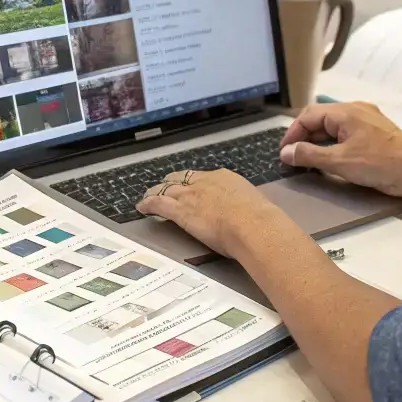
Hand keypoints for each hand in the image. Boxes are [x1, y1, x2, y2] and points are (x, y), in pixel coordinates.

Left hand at [136, 168, 275, 257]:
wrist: (253, 224)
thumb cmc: (260, 220)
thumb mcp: (254, 205)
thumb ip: (244, 206)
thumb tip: (247, 214)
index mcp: (224, 178)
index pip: (202, 177)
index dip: (192, 183)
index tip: (190, 187)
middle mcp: (205, 182)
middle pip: (181, 179)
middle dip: (171, 183)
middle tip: (165, 188)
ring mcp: (190, 195)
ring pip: (166, 190)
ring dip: (156, 193)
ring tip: (148, 197)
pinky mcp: (180, 210)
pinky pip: (158, 204)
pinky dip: (148, 205)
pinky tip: (142, 208)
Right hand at [279, 102, 401, 195]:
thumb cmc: (378, 164)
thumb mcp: (338, 161)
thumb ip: (309, 155)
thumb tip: (286, 153)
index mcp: (346, 111)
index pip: (308, 116)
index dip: (292, 134)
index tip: (284, 153)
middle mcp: (356, 109)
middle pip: (320, 118)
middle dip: (304, 137)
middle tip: (294, 157)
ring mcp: (368, 119)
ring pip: (333, 125)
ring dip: (318, 141)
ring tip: (309, 159)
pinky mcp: (375, 131)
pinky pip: (346, 131)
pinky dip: (333, 142)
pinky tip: (330, 157)